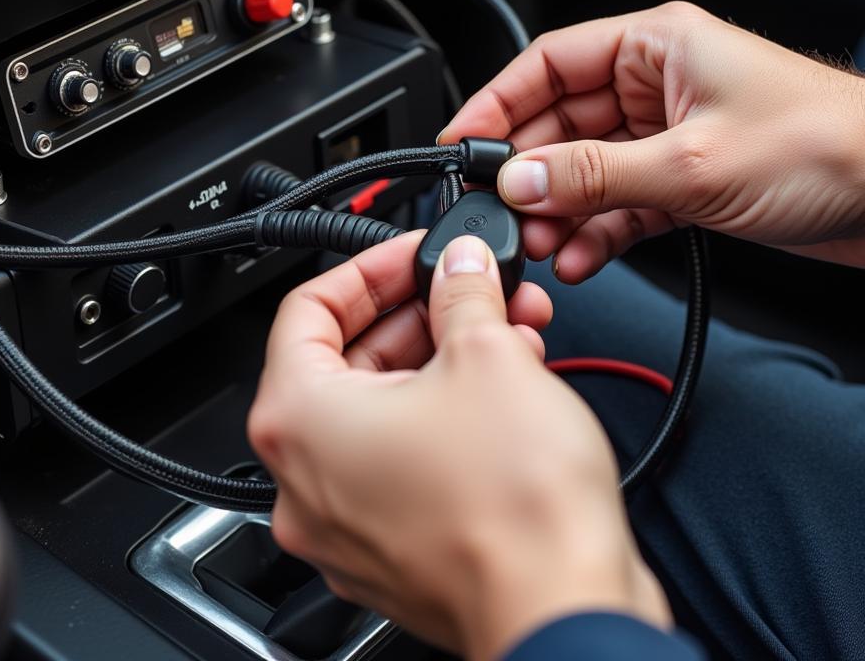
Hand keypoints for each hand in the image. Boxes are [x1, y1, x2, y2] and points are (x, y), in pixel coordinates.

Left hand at [248, 232, 669, 660]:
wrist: (564, 611)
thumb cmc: (513, 510)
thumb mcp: (488, 355)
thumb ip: (463, 291)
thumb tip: (459, 265)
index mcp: (301, 421)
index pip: (308, 309)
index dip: (370, 267)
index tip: (416, 254)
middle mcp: (307, 480)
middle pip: (350, 360)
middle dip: (425, 314)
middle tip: (475, 289)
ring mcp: (347, 524)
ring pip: (386, 411)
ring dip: (446, 360)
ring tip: (510, 333)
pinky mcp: (393, 550)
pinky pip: (406, 460)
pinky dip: (448, 416)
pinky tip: (508, 390)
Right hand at [440, 2, 864, 279]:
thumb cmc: (828, 142)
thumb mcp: (691, 163)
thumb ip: (597, 175)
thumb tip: (524, 178)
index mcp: (655, 49)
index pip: (549, 63)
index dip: (499, 101)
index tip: (465, 141)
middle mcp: (657, 87)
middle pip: (563, 123)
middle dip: (532, 172)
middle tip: (502, 211)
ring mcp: (670, 136)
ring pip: (590, 170)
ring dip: (563, 210)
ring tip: (542, 246)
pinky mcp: (688, 181)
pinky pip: (623, 203)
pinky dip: (601, 230)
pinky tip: (582, 257)